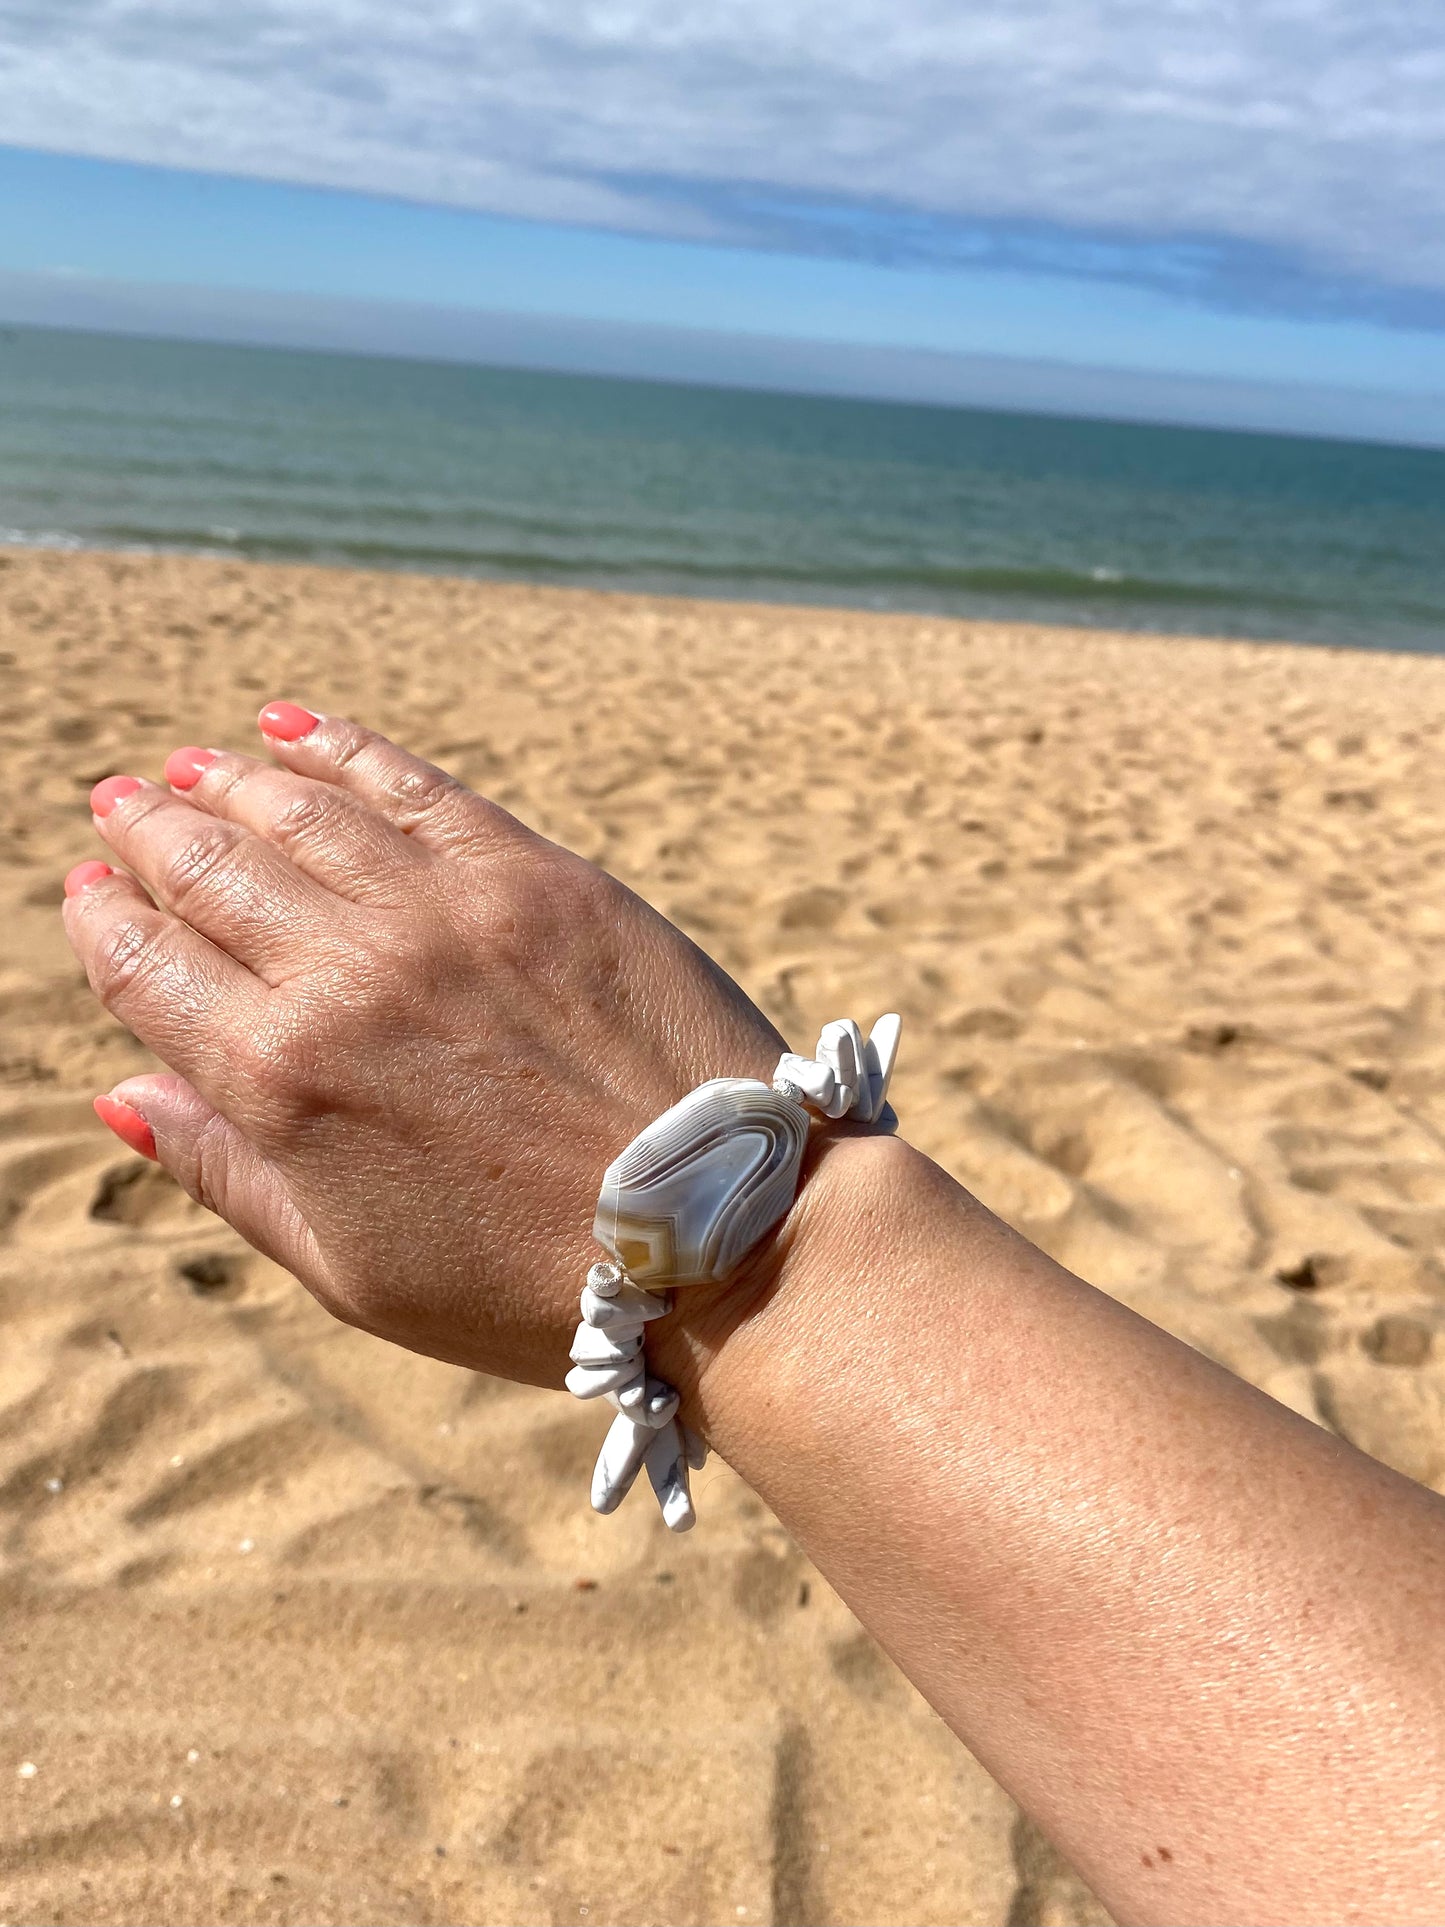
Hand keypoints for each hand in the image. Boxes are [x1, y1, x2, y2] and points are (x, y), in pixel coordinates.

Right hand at [64, 704, 785, 1386]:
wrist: (717, 1234)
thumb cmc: (523, 1280)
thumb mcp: (347, 1267)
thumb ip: (226, 1172)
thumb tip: (122, 1094)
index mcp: (280, 1081)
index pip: (147, 967)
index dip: (104, 919)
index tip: (90, 889)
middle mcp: (345, 975)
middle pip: (210, 871)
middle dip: (153, 833)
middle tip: (126, 805)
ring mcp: (444, 913)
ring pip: (299, 814)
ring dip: (230, 782)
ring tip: (195, 766)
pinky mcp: (537, 875)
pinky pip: (412, 787)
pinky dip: (343, 748)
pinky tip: (294, 728)